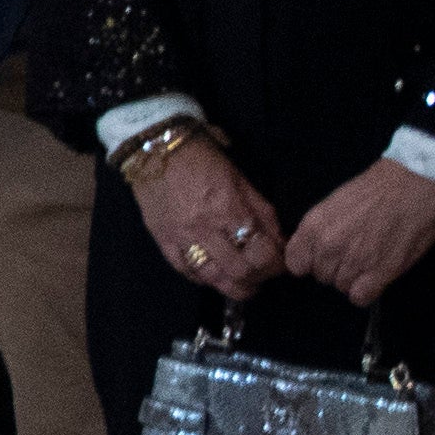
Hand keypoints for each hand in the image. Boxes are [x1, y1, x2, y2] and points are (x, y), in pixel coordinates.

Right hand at [126, 132, 282, 301]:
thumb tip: (277, 240)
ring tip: (242, 283)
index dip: (277, 264)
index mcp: (230, 208)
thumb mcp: (240, 179)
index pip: (262, 252)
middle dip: (258, 278)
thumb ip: (261, 211)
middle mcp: (207, 228)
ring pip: (212, 277)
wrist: (154, 149)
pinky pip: (185, 270)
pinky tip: (213, 275)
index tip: (280, 263)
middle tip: (263, 274)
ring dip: (232, 286)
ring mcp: (182, 237)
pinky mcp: (163, 240)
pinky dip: (203, 278)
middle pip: (240, 271)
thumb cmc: (203, 159)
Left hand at [286, 160, 434, 308]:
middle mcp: (329, 246)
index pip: (295, 263)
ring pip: (341, 287)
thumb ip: (322, 227)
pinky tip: (377, 277)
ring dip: (354, 279)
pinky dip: (368, 291)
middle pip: (321, 276)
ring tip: (371, 260)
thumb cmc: (380, 187)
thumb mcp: (336, 202)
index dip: (309, 262)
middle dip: (336, 268)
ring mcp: (354, 261)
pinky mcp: (381, 273)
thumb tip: (317, 248)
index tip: (323, 257)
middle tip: (357, 253)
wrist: (417, 183)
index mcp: (314, 226)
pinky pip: (360, 298)